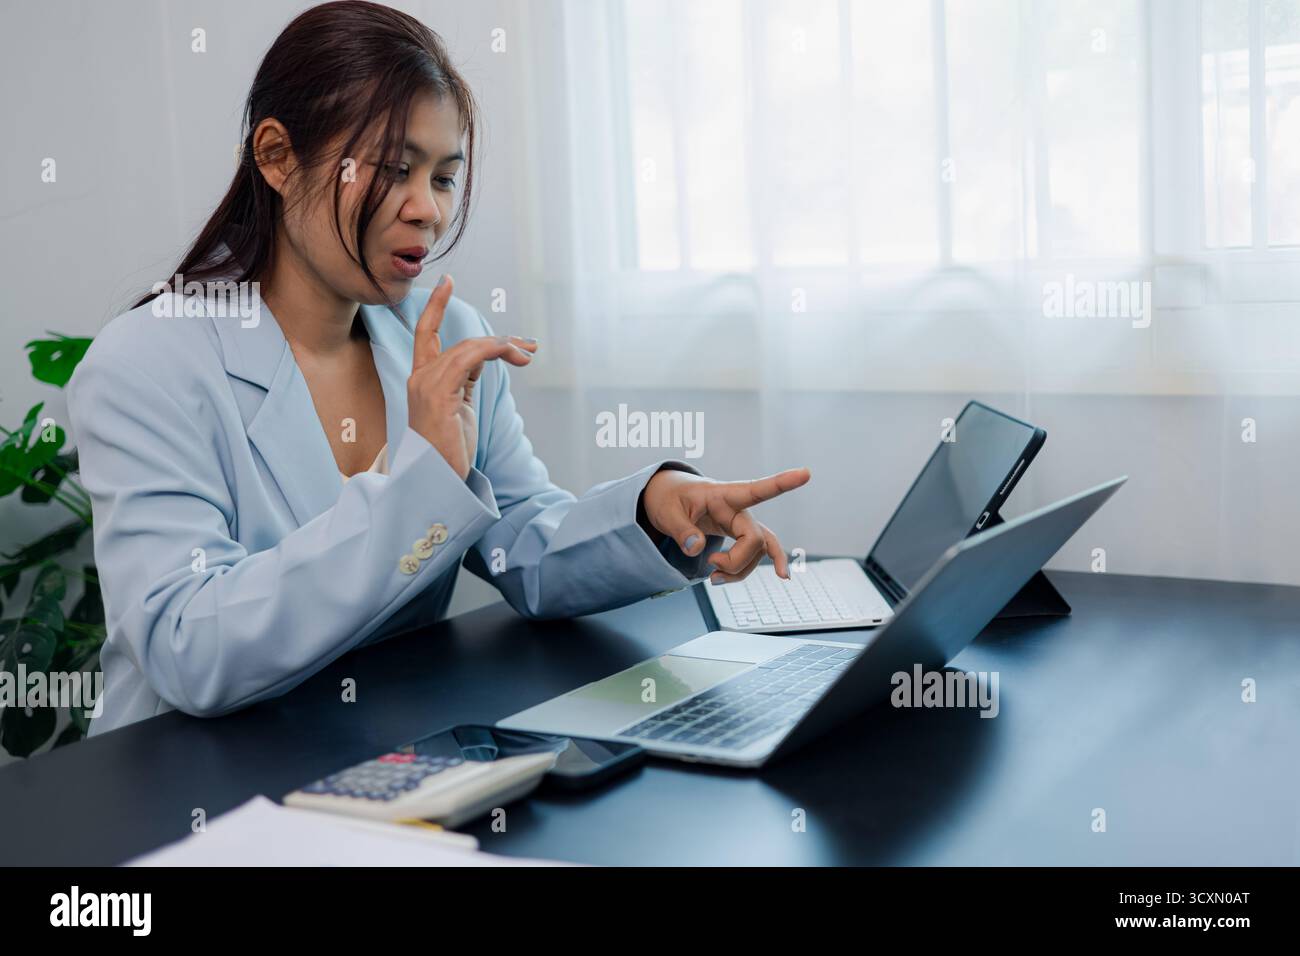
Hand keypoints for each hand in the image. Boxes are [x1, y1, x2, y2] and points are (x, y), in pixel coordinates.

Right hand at [408, 275, 537, 479]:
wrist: (436, 482)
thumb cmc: (448, 451)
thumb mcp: (459, 408)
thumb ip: (465, 380)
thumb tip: (483, 358)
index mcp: (422, 380)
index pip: (425, 334)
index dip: (436, 307)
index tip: (449, 283)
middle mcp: (420, 378)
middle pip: (463, 342)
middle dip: (501, 341)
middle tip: (530, 347)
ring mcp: (426, 384)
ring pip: (470, 347)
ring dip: (504, 346)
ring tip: (528, 354)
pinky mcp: (438, 393)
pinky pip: (470, 357)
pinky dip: (495, 350)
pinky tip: (515, 356)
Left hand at [640, 467, 810, 582]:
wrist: (670, 500)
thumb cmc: (670, 499)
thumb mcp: (666, 512)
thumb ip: (681, 531)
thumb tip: (697, 550)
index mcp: (722, 495)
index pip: (755, 490)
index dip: (781, 483)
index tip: (805, 473)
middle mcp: (739, 509)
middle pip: (754, 539)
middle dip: (736, 561)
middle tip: (710, 565)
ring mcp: (743, 524)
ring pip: (758, 552)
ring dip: (738, 571)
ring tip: (712, 578)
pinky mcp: (741, 536)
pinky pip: (753, 557)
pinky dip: (742, 572)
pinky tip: (734, 580)